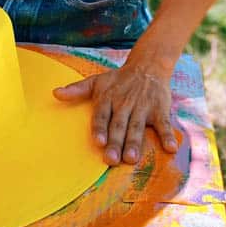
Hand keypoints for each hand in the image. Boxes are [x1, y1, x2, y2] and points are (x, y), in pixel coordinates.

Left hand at [53, 64, 176, 165]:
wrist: (147, 66)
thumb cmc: (118, 80)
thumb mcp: (96, 81)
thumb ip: (77, 90)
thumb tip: (55, 93)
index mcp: (108, 98)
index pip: (102, 115)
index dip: (100, 128)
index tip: (98, 141)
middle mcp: (124, 103)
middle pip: (119, 126)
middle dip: (115, 143)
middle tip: (111, 160)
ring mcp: (142, 107)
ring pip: (137, 127)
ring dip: (135, 143)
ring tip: (132, 159)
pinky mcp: (159, 110)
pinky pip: (164, 124)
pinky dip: (168, 135)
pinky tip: (170, 148)